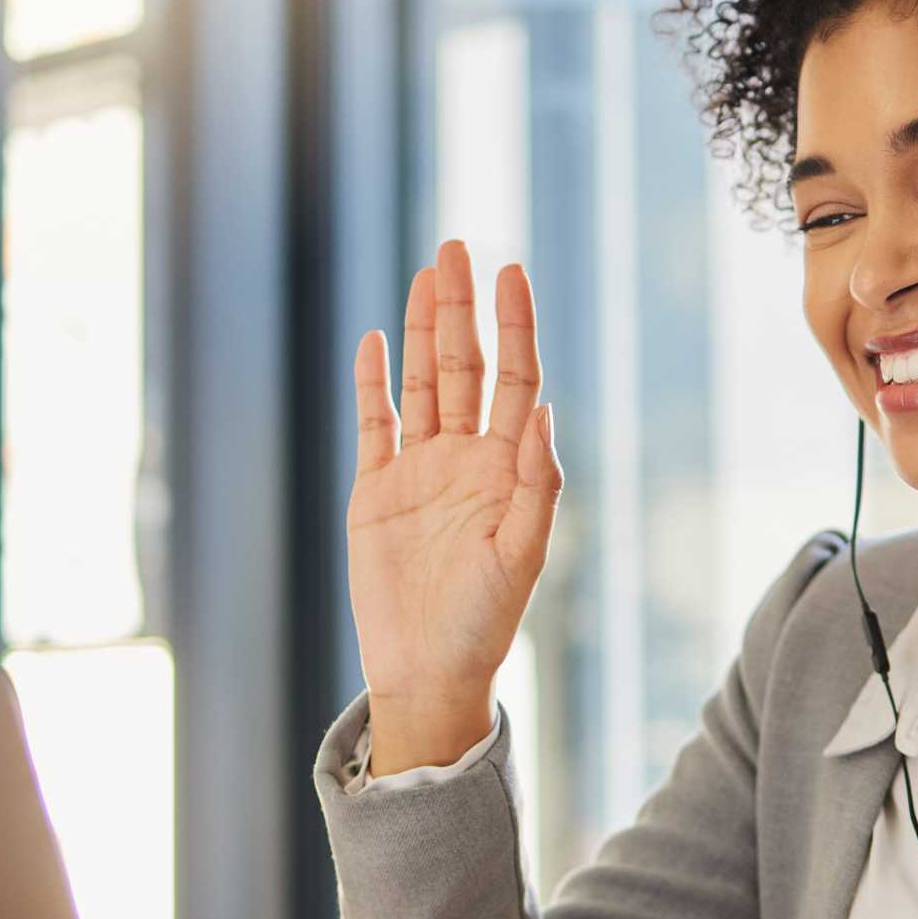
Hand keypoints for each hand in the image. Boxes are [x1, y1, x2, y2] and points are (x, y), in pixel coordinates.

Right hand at [348, 242, 562, 773]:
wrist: (426, 671)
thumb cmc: (486, 623)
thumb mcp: (521, 553)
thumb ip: (535, 482)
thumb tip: (545, 411)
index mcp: (507, 469)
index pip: (515, 380)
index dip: (514, 327)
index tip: (511, 275)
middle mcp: (466, 460)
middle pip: (464, 366)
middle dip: (461, 308)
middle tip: (458, 247)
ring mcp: (419, 472)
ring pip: (420, 383)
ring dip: (420, 329)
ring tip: (427, 273)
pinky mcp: (376, 492)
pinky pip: (374, 425)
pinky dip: (372, 384)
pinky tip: (372, 341)